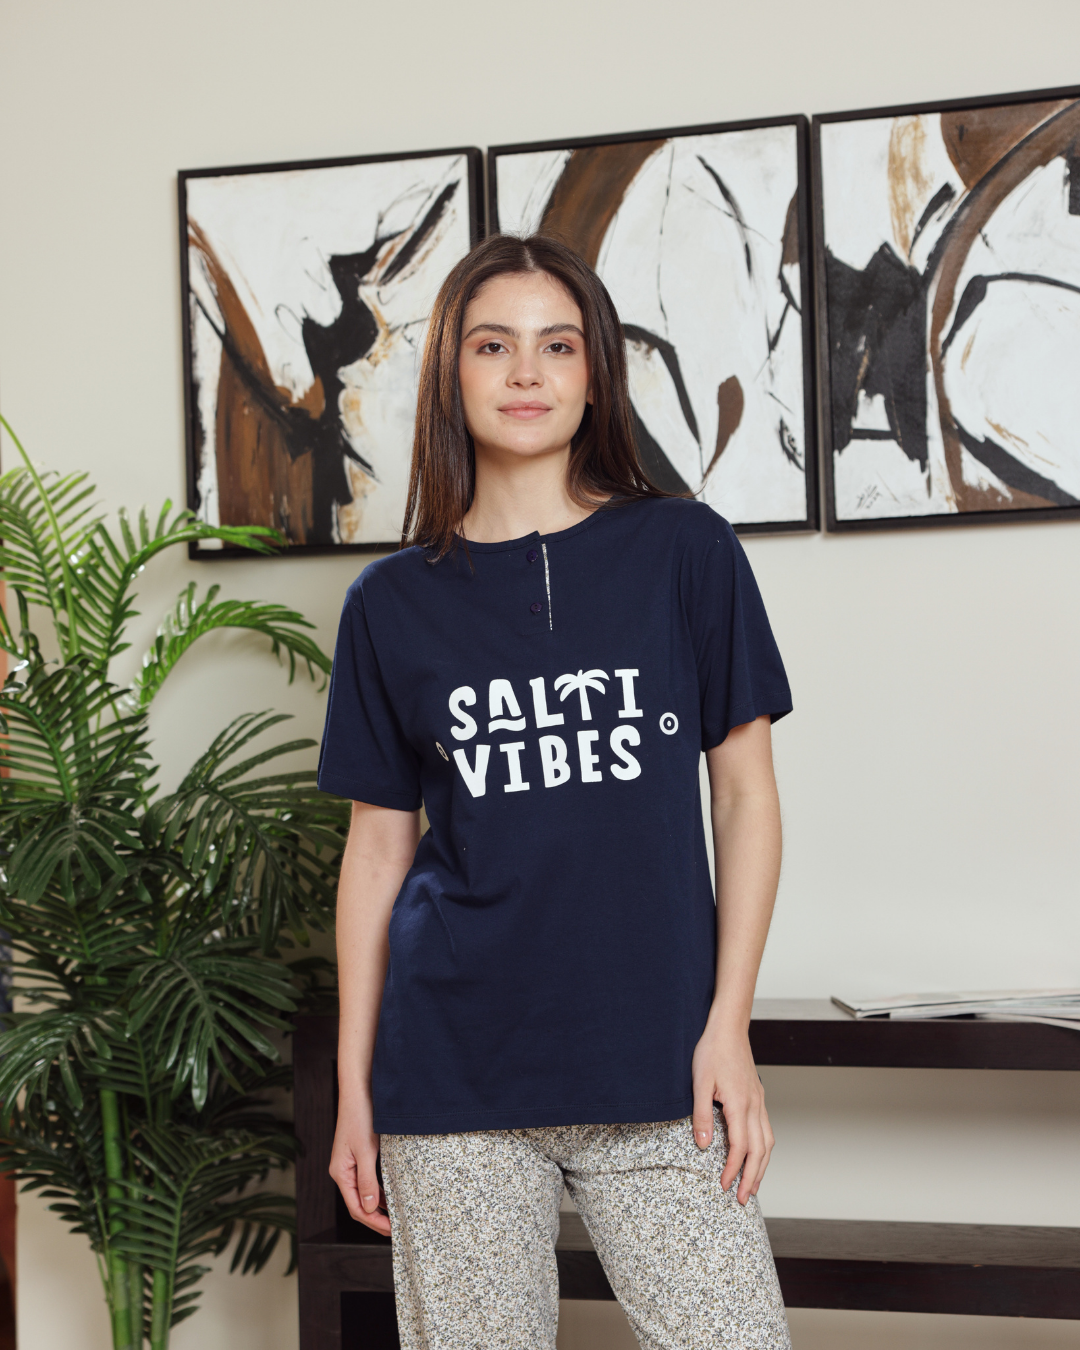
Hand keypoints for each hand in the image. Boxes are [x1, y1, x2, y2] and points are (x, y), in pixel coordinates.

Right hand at [329, 1091, 390, 1235]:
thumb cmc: (361, 1117)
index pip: (356, 1208)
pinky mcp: (358, 1154)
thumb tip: (370, 1208)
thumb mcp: (366, 1151)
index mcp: (340, 1173)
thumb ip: (367, 1180)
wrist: (359, 1089)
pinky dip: (378, 1190)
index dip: (374, 1222)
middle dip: (376, 1218)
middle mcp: (343, 1171)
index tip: (392, 1231)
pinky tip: (390, 1195)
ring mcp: (350, 1163)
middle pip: (358, 1203)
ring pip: (363, 1193)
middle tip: (396, 1228)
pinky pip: (367, 1180)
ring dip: (378, 1206)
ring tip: (395, 1216)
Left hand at [691, 1023, 773, 1205]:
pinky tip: (756, 1155)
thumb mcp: (699, 1083)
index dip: (733, 1170)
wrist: (728, 1027)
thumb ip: (701, 1116)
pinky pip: (765, 1129)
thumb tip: (703, 1146)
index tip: (724, 1186)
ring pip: (767, 1141)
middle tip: (742, 1199)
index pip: (740, 1147)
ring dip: (762, 1166)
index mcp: (740, 1104)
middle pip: (759, 1150)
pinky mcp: (757, 1097)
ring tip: (753, 1185)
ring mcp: (759, 1101)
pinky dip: (763, 1149)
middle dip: (752, 1177)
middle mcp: (754, 1105)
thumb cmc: (712, 1051)